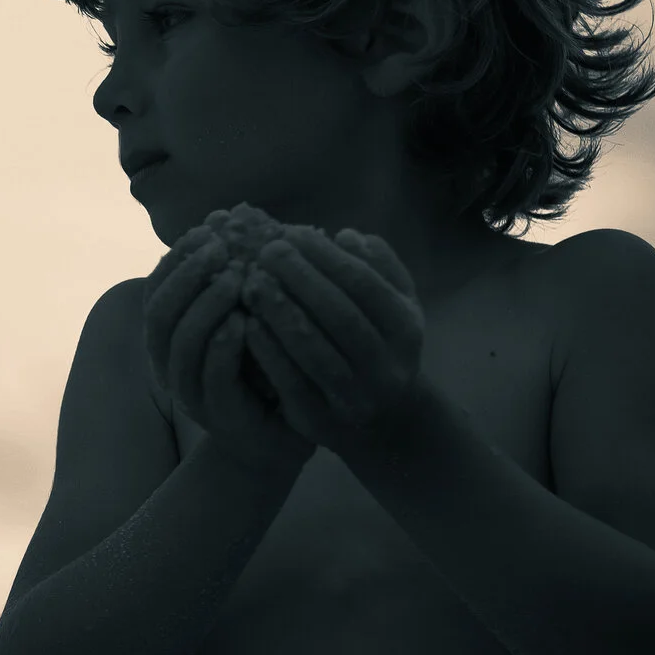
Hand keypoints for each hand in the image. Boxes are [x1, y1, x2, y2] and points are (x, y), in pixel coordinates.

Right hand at [144, 229, 313, 477]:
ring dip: (206, 305)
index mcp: (170, 338)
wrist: (273, 441)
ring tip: (236, 277)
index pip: (156, 290)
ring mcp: (190, 391)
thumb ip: (235, 279)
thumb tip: (236, 216)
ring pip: (182, 342)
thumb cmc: (263, 371)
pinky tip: (246, 322)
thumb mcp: (245, 319)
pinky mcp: (217, 413)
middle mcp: (169, 363)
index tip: (206, 229)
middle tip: (220, 246)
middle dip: (187, 275)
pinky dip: (224, 346)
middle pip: (160, 312)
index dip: (176, 258)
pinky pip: (211, 375)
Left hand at [236, 225, 426, 461]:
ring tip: (252, 282)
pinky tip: (248, 326)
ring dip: (281, 314)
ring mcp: (356, 397)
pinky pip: (293, 384)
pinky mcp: (322, 421)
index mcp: (406, 329)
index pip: (365, 286)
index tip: (293, 233)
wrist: (384, 420)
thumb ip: (379, 268)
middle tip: (267, 250)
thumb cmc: (379, 345)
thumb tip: (347, 236)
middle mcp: (387, 365)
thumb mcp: (394, 307)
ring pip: (316, 352)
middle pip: (341, 317)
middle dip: (302, 279)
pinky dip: (270, 354)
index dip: (328, 257)